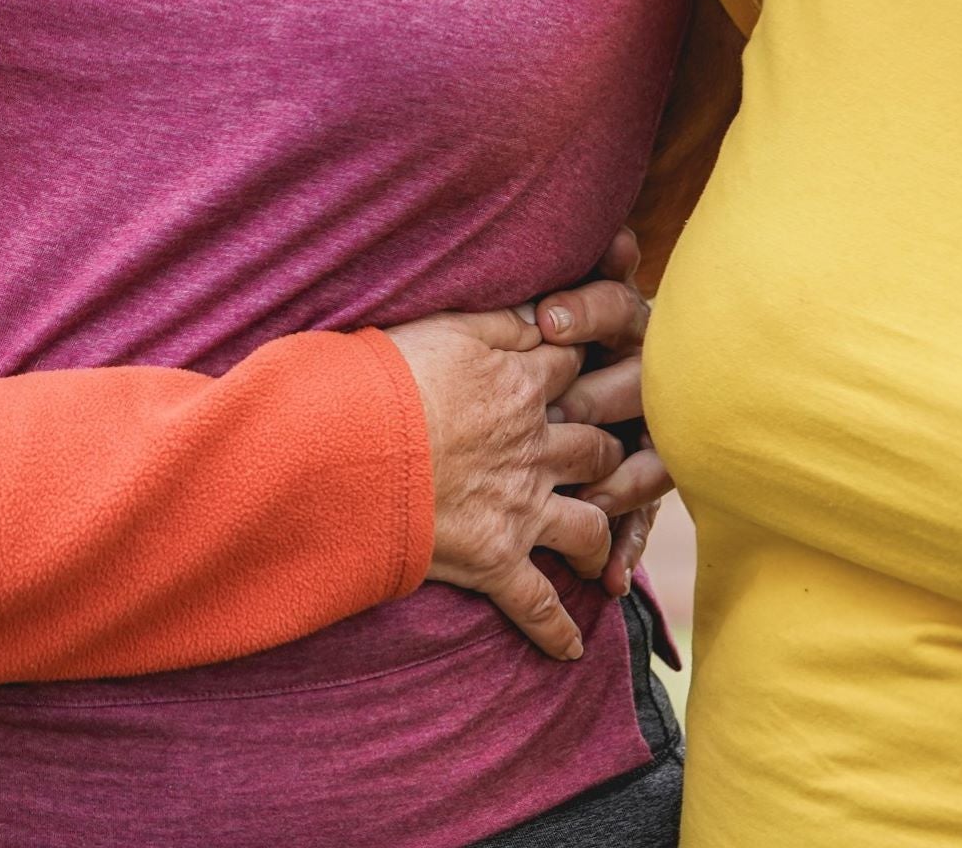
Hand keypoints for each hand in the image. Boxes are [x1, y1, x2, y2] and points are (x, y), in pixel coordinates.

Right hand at [384, 307, 623, 660]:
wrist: (353, 445)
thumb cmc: (386, 376)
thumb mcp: (444, 324)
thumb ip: (499, 321)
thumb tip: (540, 313)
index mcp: (520, 385)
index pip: (572, 369)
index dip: (582, 366)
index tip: (584, 370)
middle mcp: (534, 447)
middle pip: (596, 447)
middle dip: (608, 452)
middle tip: (608, 459)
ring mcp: (522, 507)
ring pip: (590, 524)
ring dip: (601, 535)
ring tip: (602, 549)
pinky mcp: (497, 560)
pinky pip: (539, 605)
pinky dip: (557, 631)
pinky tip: (572, 648)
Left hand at [533, 228, 671, 597]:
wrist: (610, 377)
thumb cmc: (566, 325)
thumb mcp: (569, 299)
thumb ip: (585, 278)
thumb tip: (620, 239)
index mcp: (628, 319)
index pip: (617, 305)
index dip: (584, 310)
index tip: (544, 319)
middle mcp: (650, 371)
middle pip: (636, 382)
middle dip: (597, 397)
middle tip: (563, 410)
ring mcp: (657, 429)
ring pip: (649, 457)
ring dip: (618, 477)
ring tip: (588, 494)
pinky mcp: (650, 478)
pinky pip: (644, 514)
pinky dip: (626, 544)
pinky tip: (608, 574)